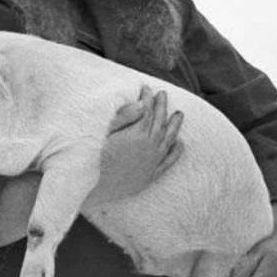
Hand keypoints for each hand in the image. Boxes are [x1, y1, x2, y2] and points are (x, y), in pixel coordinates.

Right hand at [87, 86, 183, 204]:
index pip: (147, 111)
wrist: (97, 187)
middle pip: (160, 122)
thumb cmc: (97, 157)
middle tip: (163, 94)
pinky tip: (180, 143)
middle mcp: (150, 147)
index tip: (146, 88)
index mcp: (138, 135)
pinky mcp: (152, 175)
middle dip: (162, 106)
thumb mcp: (106, 134)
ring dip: (175, 125)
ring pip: (168, 139)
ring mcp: (153, 161)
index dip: (147, 98)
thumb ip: (124, 118)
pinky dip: (175, 152)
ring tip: (180, 114)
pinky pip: (168, 161)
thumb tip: (141, 104)